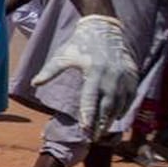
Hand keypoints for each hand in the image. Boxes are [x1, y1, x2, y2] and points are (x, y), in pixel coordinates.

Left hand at [31, 14, 137, 136]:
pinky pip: (131, 96)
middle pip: (107, 106)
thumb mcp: (62, 56)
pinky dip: (125, 107)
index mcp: (94, 72)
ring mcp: (124, 76)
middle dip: (100, 124)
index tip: (86, 131)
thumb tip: (34, 83)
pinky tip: (117, 116)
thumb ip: (50, 71)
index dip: (89, 117)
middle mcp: (112, 76)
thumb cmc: (79, 44)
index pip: (91, 100)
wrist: (103, 28)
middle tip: (93, 138)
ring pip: (120, 103)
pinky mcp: (132, 74)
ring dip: (112, 118)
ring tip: (103, 130)